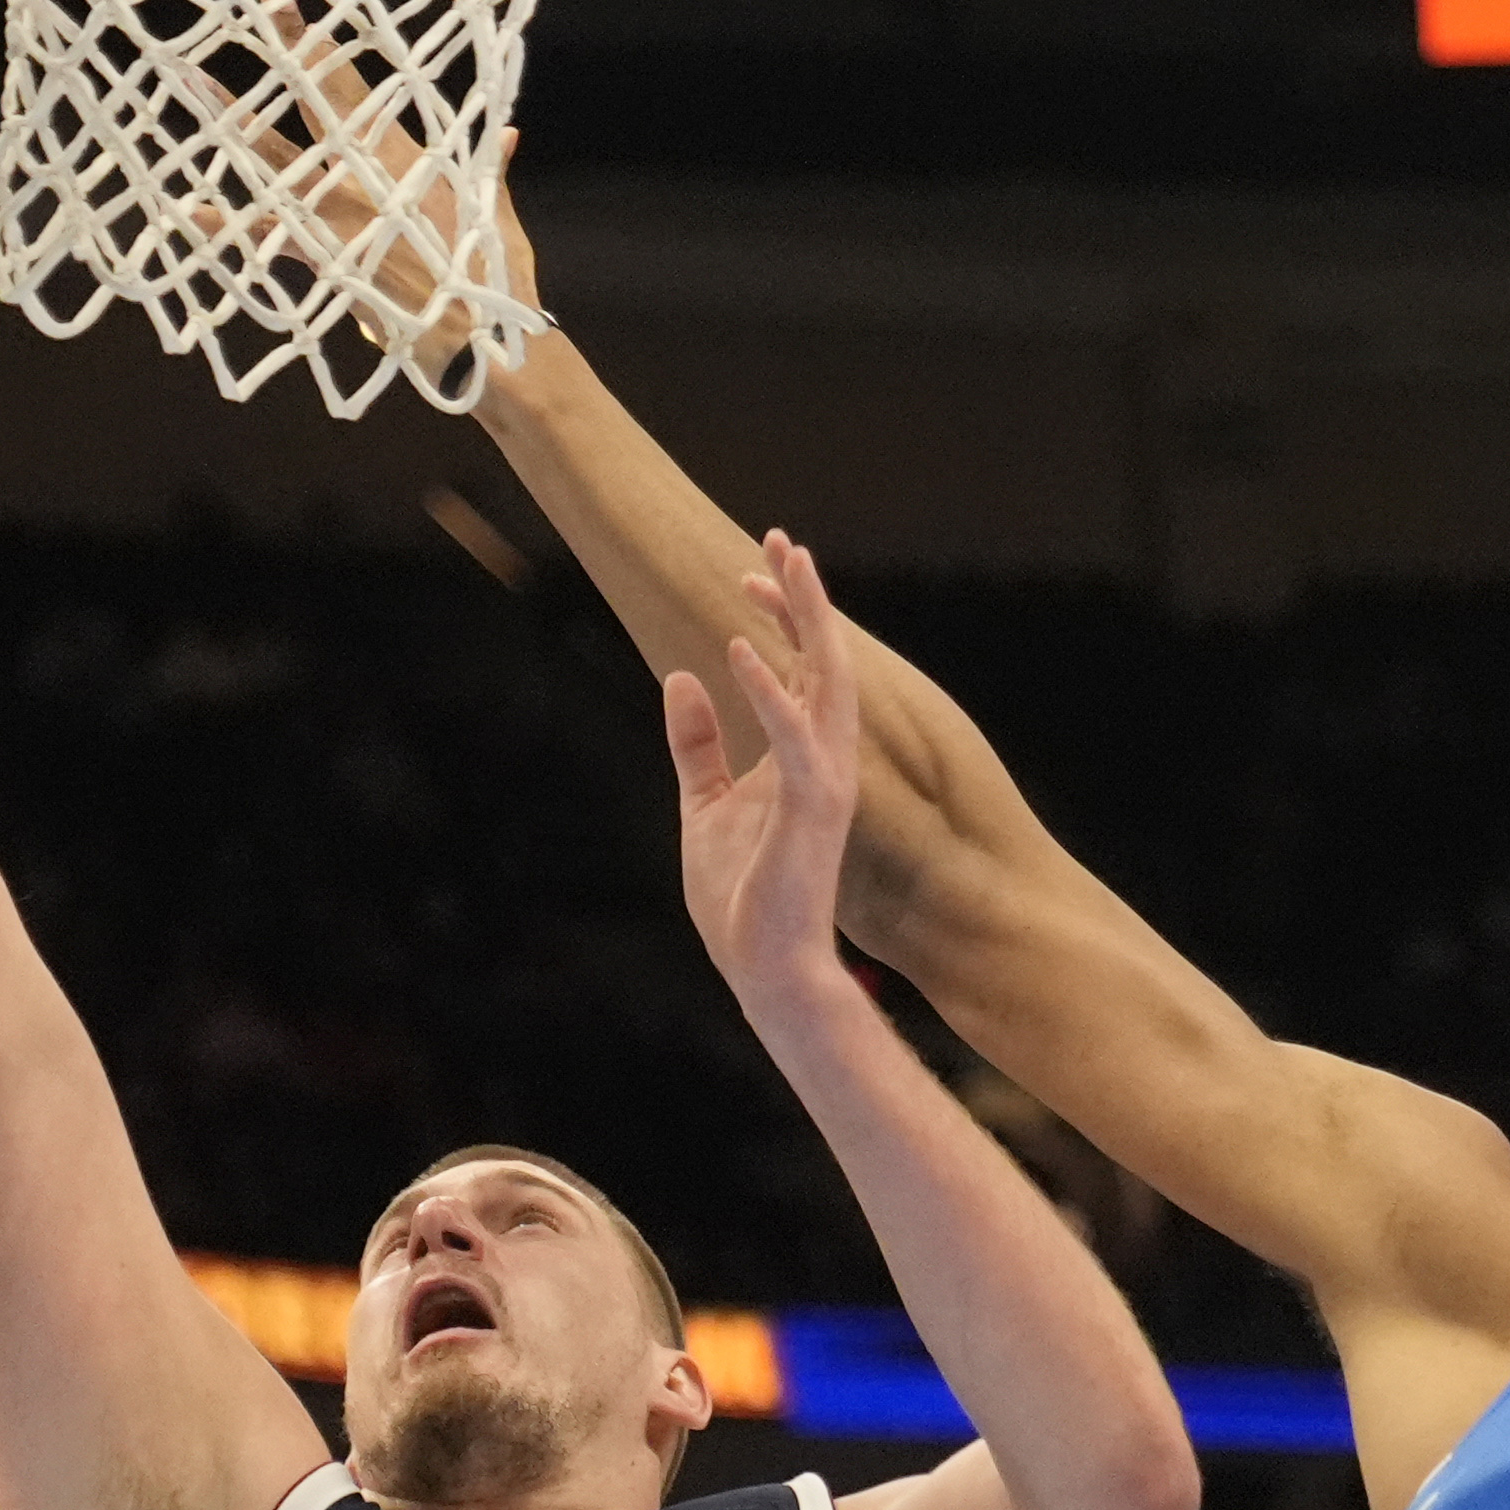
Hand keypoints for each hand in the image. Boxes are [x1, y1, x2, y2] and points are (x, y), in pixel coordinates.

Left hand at [184, 5, 540, 378]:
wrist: (477, 337)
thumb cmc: (489, 278)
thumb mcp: (493, 215)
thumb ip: (490, 170)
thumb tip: (507, 135)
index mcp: (402, 156)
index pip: (355, 84)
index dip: (321, 42)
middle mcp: (365, 173)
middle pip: (316, 100)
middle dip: (290, 50)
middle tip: (262, 5)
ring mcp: (338, 211)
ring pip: (275, 155)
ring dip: (232, 120)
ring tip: (192, 82)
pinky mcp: (323, 253)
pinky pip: (265, 233)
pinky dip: (225, 224)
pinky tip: (187, 207)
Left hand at [667, 533, 858, 1013]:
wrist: (764, 970)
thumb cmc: (742, 899)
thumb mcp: (703, 806)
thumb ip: (697, 744)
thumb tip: (679, 678)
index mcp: (802, 759)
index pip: (801, 670)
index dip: (779, 618)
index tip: (748, 573)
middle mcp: (824, 761)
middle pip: (826, 660)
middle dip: (806, 598)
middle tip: (783, 539)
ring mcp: (824, 783)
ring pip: (829, 683)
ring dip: (808, 622)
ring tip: (786, 564)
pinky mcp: (810, 811)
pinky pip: (796, 739)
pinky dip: (769, 693)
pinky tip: (738, 650)